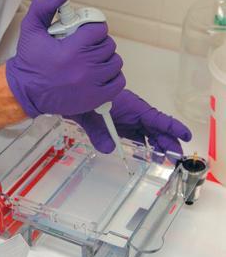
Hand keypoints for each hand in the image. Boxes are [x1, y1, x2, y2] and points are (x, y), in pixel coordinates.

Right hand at [6, 0, 125, 116]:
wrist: (25, 92)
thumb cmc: (30, 60)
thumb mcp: (31, 27)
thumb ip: (45, 4)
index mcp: (71, 50)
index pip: (98, 29)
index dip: (92, 28)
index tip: (84, 33)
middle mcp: (84, 68)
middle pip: (108, 45)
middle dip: (97, 42)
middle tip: (84, 46)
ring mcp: (92, 85)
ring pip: (115, 62)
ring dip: (105, 58)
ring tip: (90, 59)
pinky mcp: (96, 99)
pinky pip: (118, 82)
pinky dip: (112, 76)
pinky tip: (98, 74)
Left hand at [68, 89, 191, 154]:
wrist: (70, 96)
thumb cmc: (84, 100)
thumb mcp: (89, 115)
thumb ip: (98, 132)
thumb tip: (109, 149)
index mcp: (131, 107)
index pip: (156, 118)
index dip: (172, 127)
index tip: (186, 136)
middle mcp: (133, 114)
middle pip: (155, 129)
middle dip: (167, 143)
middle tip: (175, 159)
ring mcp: (127, 120)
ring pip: (147, 134)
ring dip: (157, 146)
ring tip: (164, 161)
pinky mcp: (120, 126)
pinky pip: (136, 136)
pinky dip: (144, 146)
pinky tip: (148, 156)